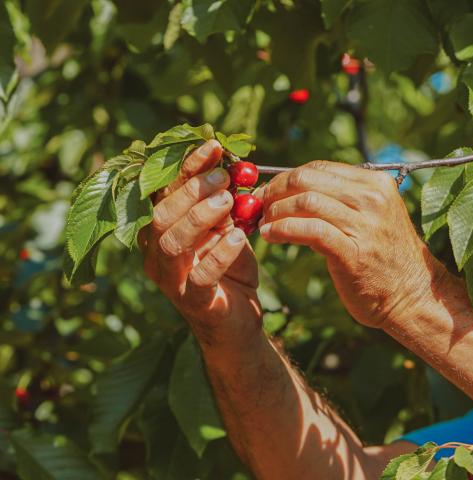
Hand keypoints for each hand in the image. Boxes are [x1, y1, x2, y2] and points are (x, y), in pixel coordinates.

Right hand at [139, 140, 261, 347]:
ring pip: (172, 243)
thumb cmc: (229, 269)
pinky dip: (219, 254)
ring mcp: (172, 279)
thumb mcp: (227, 230)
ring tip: (229, 201)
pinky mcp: (195, 301)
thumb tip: (234, 165)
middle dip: (192, 191)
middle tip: (224, 178)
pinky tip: (239, 238)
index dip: (187, 167)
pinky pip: (201, 276)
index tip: (214, 147)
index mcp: (162, 230)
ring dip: (200, 216)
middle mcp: (157, 253)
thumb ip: (224, 204)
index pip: (165, 192)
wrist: (239, 320)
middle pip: (161, 215)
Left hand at [257, 161, 432, 328]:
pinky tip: (272, 235)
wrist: (413, 296)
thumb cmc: (385, 258)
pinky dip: (283, 229)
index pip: (319, 167)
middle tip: (259, 206)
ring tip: (264, 224)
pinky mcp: (354, 252)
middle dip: (275, 190)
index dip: (285, 177)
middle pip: (308, 178)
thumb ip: (342, 200)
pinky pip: (310, 230)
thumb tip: (292, 191)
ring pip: (306, 201)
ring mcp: (365, 225)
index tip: (268, 192)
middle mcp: (373, 198)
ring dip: (275, 211)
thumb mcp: (372, 217)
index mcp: (375, 184)